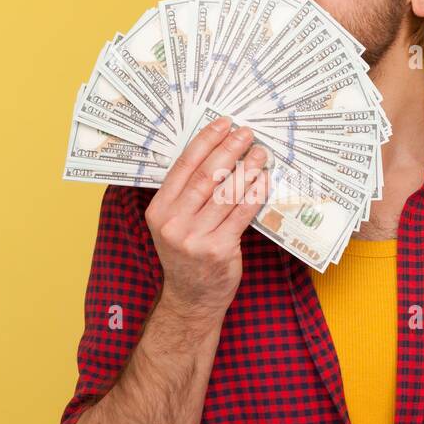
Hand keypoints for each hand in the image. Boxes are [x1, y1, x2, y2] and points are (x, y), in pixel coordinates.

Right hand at [144, 116, 269, 314]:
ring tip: (260, 152)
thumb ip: (186, 195)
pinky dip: (255, 194)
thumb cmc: (186, 256)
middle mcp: (174, 222)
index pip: (184, 166)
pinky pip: (241, 214)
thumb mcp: (172, 224)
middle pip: (207, 175)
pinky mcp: (219, 249)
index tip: (223, 124)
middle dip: (229, 149)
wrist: (191, 299)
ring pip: (226, 193)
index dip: (206, 141)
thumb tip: (217, 155)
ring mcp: (195, 237)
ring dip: (247, 168)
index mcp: (159, 210)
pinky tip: (264, 180)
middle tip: (246, 133)